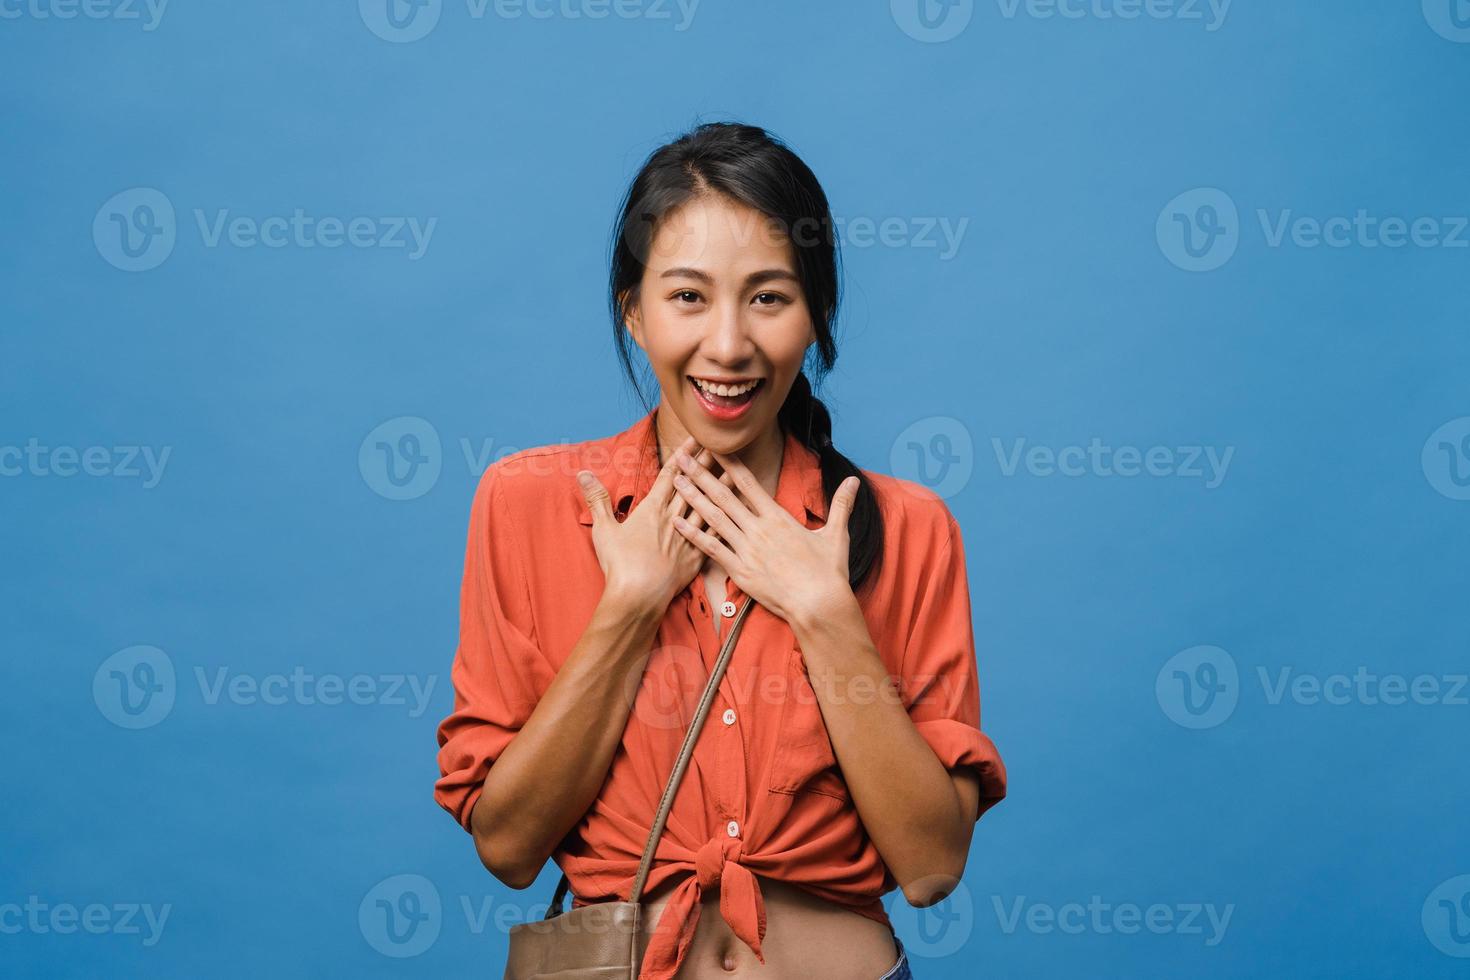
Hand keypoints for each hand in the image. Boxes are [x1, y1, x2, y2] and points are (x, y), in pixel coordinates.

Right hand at [577, 436, 736, 613]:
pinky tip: (737, 512)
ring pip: (709, 505)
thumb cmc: (619, 563)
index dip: (684, 455)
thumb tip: (583, 473)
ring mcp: (688, 537)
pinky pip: (715, 533)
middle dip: (707, 463)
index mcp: (652, 509)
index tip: (695, 438)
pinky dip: (726, 519)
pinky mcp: (697, 557)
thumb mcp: (604, 528)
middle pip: (694, 486)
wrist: (638, 596)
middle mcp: (674, 519)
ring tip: (737, 470)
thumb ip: (597, 499)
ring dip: (722, 487)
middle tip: (722, 444)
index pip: (671, 476)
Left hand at [669, 448, 859, 625]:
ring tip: (675, 481)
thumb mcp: (836, 534)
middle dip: (701, 475)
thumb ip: (841, 504)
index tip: (713, 449)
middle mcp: (758, 529)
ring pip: (713, 518)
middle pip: (723, 496)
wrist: (819, 604)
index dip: (729, 464)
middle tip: (681, 458)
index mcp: (778, 518)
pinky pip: (711, 549)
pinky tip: (676, 523)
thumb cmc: (829, 572)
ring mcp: (747, 550)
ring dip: (692, 498)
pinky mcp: (739, 571)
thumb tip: (854, 482)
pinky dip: (693, 535)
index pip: (748, 483)